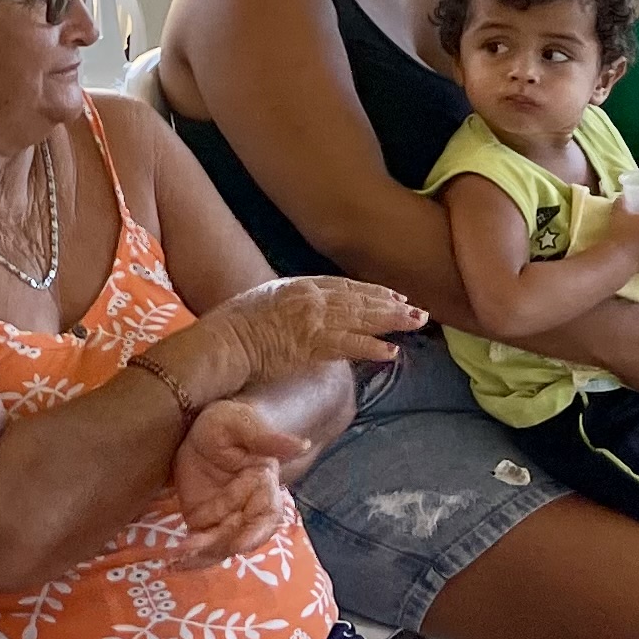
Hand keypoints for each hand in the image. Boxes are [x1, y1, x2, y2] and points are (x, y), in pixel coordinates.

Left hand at [169, 396, 301, 566]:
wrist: (198, 428)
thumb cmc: (227, 421)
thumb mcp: (241, 422)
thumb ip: (266, 437)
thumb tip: (302, 444)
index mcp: (264, 485)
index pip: (267, 514)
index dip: (255, 532)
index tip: (239, 545)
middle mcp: (249, 508)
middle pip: (241, 536)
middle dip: (219, 546)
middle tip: (193, 549)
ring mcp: (226, 518)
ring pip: (221, 546)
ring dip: (202, 556)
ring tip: (178, 559)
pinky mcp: (203, 523)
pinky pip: (200, 547)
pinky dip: (189, 558)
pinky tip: (171, 564)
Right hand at [184, 274, 422, 394]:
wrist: (222, 343)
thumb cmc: (233, 326)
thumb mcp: (263, 301)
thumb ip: (288, 302)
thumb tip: (300, 310)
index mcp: (298, 285)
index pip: (344, 286)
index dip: (371, 292)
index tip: (392, 296)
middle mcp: (310, 298)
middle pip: (359, 299)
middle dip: (390, 305)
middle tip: (416, 311)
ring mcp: (312, 321)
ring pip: (360, 319)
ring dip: (390, 322)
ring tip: (415, 323)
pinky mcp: (311, 345)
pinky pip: (348, 346)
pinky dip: (370, 348)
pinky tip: (390, 352)